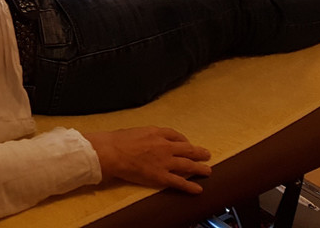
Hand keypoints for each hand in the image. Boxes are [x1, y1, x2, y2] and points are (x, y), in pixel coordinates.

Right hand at [84, 127, 211, 194]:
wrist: (112, 152)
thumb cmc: (118, 140)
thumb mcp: (135, 130)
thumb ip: (146, 135)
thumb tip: (146, 139)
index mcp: (157, 132)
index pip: (176, 135)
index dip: (184, 140)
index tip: (187, 143)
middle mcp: (165, 146)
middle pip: (187, 149)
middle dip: (198, 152)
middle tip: (206, 154)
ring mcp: (165, 161)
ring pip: (188, 165)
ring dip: (200, 168)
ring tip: (208, 171)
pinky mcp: (161, 176)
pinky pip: (179, 182)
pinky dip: (190, 186)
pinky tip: (198, 189)